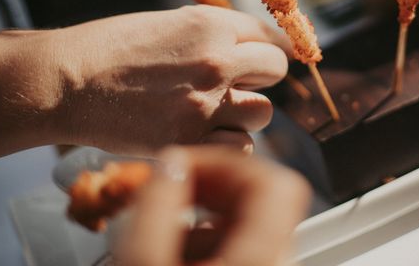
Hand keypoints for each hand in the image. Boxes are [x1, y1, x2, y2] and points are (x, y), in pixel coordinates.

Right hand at [0, 6, 287, 157]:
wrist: (67, 81)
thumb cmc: (112, 48)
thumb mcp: (169, 24)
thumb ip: (214, 34)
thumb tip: (250, 47)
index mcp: (211, 25)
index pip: (271, 36)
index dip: (271, 48)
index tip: (270, 58)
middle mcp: (216, 60)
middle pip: (275, 70)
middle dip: (261, 77)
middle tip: (240, 84)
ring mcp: (206, 102)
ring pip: (263, 112)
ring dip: (245, 113)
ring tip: (216, 111)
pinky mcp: (190, 139)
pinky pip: (240, 146)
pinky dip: (229, 142)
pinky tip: (206, 134)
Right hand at [117, 146, 310, 265]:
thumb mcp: (143, 264)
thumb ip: (154, 210)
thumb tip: (169, 164)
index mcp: (261, 257)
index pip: (275, 182)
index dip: (227, 162)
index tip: (186, 164)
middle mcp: (276, 261)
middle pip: (260, 195)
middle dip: (209, 183)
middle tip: (168, 187)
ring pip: (247, 219)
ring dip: (203, 210)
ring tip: (159, 224)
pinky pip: (239, 240)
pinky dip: (206, 236)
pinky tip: (171, 250)